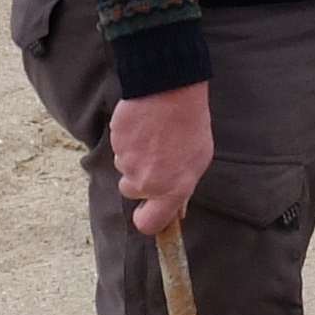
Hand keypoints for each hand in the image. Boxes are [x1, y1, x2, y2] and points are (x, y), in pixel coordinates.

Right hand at [108, 81, 213, 236]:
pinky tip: (143, 127)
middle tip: (156, 158)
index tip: (148, 211)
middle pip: (131, 192)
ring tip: (153, 137)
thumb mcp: (199, 160)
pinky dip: (127, 140)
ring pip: (124, 168)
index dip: (146, 219)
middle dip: (138, 179)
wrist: (170, 90)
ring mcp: (127, 163)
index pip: (148, 224)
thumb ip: (184, 188)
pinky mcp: (115, 143)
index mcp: (171, 191)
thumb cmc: (190, 125)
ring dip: (134, 157)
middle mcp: (146, 182)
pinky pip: (118, 148)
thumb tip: (177, 209)